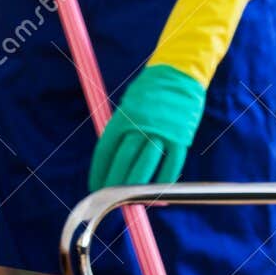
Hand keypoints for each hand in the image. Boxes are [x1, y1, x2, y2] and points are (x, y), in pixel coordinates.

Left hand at [88, 63, 206, 190]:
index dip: (99, 172)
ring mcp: (161, 132)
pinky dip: (163, 182)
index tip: (95, 186)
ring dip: (137, 188)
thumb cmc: (149, 92)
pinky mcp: (180, 138)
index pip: (105, 151)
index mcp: (122, 118)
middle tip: (110, 200)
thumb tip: (111, 159)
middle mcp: (139, 126)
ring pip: (146, 167)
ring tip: (131, 201)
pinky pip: (170, 166)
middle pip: (123, 162)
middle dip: (114, 185)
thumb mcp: (128, 107)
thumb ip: (121, 131)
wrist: (178, 72)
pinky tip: (157, 192)